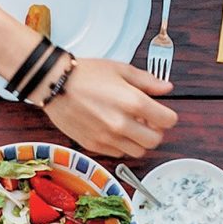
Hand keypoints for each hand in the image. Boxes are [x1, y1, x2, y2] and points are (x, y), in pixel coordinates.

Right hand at [40, 56, 175, 158]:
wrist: (54, 84)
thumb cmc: (85, 74)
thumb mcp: (121, 70)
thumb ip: (147, 81)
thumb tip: (166, 88)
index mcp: (134, 102)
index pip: (168, 121)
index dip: (167, 116)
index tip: (160, 113)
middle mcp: (122, 124)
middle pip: (155, 141)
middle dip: (155, 131)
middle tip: (146, 121)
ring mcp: (107, 138)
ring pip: (138, 151)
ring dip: (138, 141)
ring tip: (129, 126)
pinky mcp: (94, 145)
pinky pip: (118, 154)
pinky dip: (121, 145)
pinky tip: (114, 130)